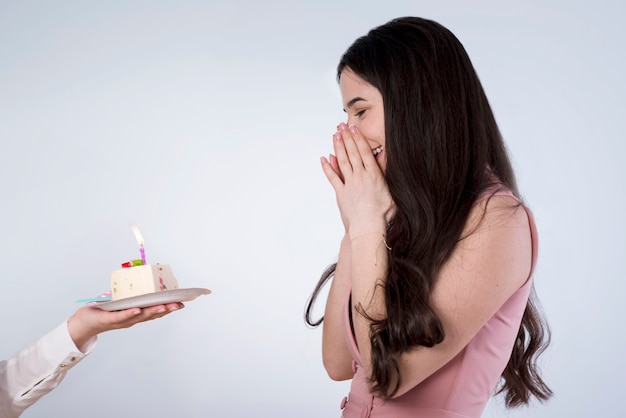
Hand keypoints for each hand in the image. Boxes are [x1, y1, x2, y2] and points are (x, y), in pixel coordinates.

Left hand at [67, 302, 183, 348]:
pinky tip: (137, 309)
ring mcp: (122, 320)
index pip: (155, 311)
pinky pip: (121, 316)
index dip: (169, 307)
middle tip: (179, 304)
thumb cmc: (102, 311)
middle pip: (152, 314)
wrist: (83, 324)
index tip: (182, 302)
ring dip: (153, 311)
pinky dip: (130, 314)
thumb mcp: (121, 301)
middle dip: (167, 309)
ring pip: (140, 316)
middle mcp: (131, 319)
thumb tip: (140, 274)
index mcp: (136, 314)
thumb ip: (131, 293)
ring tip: (165, 306)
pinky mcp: (109, 319)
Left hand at [320, 124, 393, 235]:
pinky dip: (328, 167)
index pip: (364, 153)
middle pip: (352, 153)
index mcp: (374, 176)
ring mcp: (349, 185)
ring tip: (335, 135)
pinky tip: (324, 158)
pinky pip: (333, 178)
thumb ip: (386, 174)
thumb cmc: (383, 215)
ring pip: (342, 162)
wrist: (368, 228)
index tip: (354, 129)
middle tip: (341, 126)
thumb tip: (384, 158)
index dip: (358, 139)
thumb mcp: (391, 192)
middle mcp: (360, 177)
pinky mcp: (341, 194)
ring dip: (338, 147)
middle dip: (346, 138)